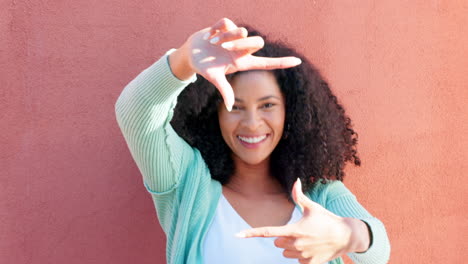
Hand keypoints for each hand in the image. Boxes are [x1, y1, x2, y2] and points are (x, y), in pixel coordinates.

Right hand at [172, 18, 301, 110]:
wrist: (191, 54)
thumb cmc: (204, 67)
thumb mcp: (214, 78)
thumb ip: (224, 90)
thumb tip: (231, 108)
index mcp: (242, 62)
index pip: (266, 64)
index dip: (282, 63)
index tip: (298, 61)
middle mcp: (241, 50)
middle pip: (258, 42)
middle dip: (243, 43)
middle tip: (225, 47)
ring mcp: (234, 37)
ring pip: (242, 31)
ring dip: (227, 36)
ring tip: (214, 42)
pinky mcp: (225, 27)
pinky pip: (227, 22)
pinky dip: (217, 29)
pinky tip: (211, 34)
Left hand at [236, 179, 366, 263]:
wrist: (346, 236)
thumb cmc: (327, 220)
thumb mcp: (313, 207)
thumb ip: (300, 196)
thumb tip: (296, 180)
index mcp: (293, 230)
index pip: (267, 232)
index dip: (250, 233)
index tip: (237, 235)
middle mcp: (295, 245)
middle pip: (277, 243)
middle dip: (283, 238)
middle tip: (299, 231)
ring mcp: (302, 256)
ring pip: (285, 253)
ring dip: (291, 248)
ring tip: (307, 240)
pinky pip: (297, 262)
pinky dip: (301, 256)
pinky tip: (312, 248)